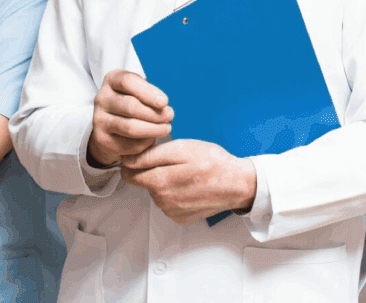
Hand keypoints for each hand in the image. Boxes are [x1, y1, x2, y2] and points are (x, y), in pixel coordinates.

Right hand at [88, 70, 173, 166]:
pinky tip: (152, 138)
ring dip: (153, 129)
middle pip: (130, 106)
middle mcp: (102, 99)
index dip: (148, 92)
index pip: (128, 82)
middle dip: (154, 113)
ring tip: (166, 128)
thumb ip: (149, 94)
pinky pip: (128, 144)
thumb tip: (163, 105)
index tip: (164, 102)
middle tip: (170, 116)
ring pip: (130, 127)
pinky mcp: (102, 140)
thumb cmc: (131, 102)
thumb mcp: (138, 90)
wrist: (110, 126)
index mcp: (112, 80)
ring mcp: (99, 120)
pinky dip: (144, 143)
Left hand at [121, 140, 256, 223]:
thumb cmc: (213, 162)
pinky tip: (189, 184)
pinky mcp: (180, 217)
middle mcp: (163, 201)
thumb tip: (127, 160)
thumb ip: (150, 155)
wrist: (237, 183)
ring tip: (184, 171)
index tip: (146, 152)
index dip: (134, 159)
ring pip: (155, 191)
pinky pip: (167, 202)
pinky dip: (174, 192)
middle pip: (142, 182)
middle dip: (150, 169)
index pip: (128, 173)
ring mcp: (172, 211)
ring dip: (163, 180)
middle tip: (172, 160)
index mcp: (160, 182)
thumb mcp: (181, 149)